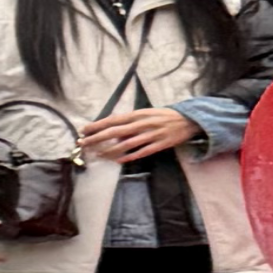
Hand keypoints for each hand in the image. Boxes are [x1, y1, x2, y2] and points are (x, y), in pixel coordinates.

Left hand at [80, 106, 200, 161]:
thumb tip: (114, 129)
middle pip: (115, 132)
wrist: (188, 120)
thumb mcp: (146, 113)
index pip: (113, 120)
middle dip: (97, 138)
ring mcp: (151, 135)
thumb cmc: (164, 116)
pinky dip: (129, 156)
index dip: (97, 125)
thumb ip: (131, 121)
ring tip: (98, 154)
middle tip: (84, 143)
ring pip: (126, 144)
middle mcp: (142, 124)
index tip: (84, 130)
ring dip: (110, 150)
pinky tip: (118, 160)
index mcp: (138, 114)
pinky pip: (142, 152)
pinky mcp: (160, 144)